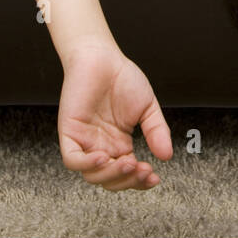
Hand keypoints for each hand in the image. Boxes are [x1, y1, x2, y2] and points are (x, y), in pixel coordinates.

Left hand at [57, 40, 172, 190]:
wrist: (102, 56)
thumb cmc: (122, 78)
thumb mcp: (147, 108)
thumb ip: (157, 131)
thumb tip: (167, 156)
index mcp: (118, 144)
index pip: (127, 174)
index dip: (140, 181)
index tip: (156, 177)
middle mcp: (101, 146)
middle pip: (110, 180)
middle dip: (128, 181)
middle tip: (144, 170)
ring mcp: (84, 141)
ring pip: (92, 175)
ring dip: (112, 175)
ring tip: (130, 163)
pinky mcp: (70, 132)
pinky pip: (73, 160)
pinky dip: (87, 164)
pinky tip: (105, 158)